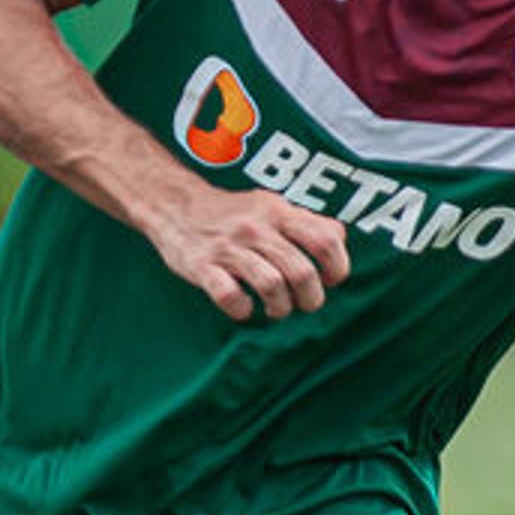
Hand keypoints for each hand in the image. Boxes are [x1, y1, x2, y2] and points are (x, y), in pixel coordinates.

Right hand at [148, 183, 352, 321]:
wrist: (174, 204)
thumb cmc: (231, 214)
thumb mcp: (271, 205)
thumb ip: (306, 221)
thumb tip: (339, 237)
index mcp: (279, 213)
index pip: (326, 240)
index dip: (337, 267)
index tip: (329, 280)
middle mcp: (257, 228)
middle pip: (302, 272)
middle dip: (310, 299)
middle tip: (303, 304)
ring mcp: (229, 248)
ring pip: (272, 286)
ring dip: (280, 307)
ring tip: (276, 309)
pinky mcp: (202, 266)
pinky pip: (229, 296)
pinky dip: (242, 309)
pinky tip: (243, 307)